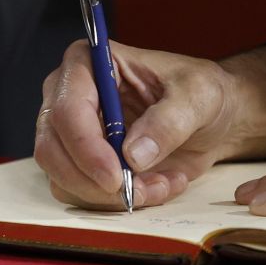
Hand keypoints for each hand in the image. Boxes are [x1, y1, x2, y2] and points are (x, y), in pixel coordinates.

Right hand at [35, 42, 265, 210]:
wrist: (212, 118)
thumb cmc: (201, 92)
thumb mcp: (199, 96)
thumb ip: (169, 120)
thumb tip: (133, 154)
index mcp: (91, 62)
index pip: (68, 108)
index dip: (86, 147)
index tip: (115, 176)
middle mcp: (69, 96)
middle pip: (53, 149)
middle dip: (96, 181)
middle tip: (140, 191)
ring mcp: (70, 133)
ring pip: (64, 178)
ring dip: (112, 195)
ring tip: (161, 184)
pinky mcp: (80, 163)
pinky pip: (82, 194)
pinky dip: (117, 202)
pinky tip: (156, 186)